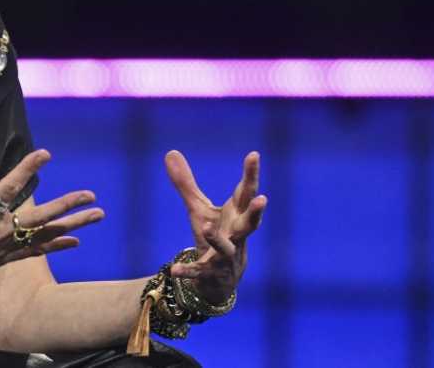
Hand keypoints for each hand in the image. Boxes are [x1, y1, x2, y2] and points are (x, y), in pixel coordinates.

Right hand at [0, 131, 103, 296]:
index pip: (8, 188)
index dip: (26, 169)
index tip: (45, 154)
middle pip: (38, 217)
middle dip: (67, 205)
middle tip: (90, 194)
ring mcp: (4, 247)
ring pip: (44, 234)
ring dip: (72, 224)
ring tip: (97, 214)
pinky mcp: (5, 258)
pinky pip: (36, 252)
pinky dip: (57, 245)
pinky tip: (77, 239)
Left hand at [164, 150, 266, 305]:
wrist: (221, 280)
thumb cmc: (215, 235)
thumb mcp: (199, 208)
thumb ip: (186, 183)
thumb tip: (170, 151)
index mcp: (236, 215)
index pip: (246, 192)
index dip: (251, 174)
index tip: (254, 154)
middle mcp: (236, 235)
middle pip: (249, 222)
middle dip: (256, 212)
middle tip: (263, 199)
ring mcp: (226, 255)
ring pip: (225, 247)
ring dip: (217, 238)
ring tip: (207, 226)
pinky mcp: (211, 272)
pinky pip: (199, 271)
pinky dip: (188, 271)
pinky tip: (174, 270)